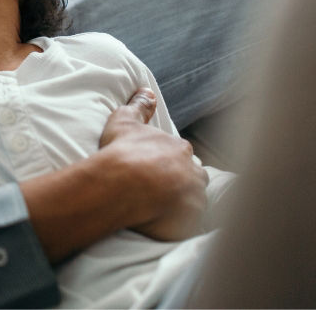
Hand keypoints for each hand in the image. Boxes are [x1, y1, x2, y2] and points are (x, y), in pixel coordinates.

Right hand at [99, 89, 208, 241]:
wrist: (120, 185)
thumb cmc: (122, 151)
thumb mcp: (125, 120)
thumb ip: (139, 105)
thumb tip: (148, 90)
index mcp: (180, 148)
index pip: (181, 156)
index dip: (167, 163)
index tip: (153, 170)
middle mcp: (194, 171)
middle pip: (193, 178)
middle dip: (181, 183)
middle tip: (158, 190)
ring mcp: (195, 198)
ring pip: (193, 201)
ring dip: (181, 204)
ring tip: (160, 209)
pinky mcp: (191, 221)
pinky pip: (188, 224)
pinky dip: (177, 223)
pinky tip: (161, 223)